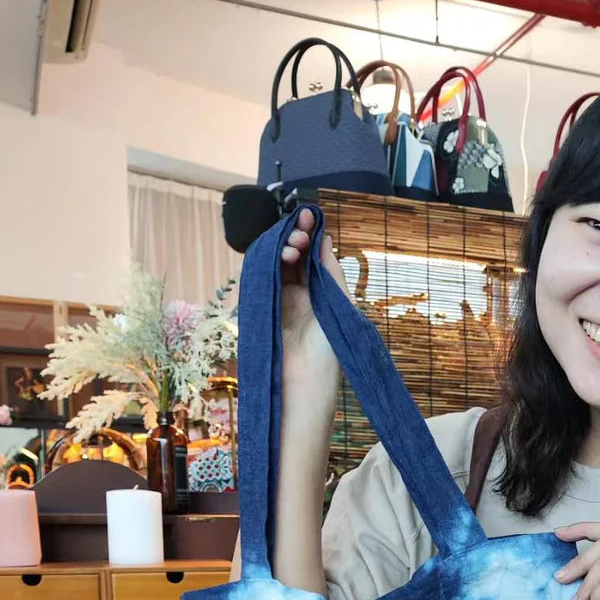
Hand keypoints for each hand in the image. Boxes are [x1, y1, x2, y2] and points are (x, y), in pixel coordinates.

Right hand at [279, 206, 348, 434]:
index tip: (311, 216)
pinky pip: (260, 276)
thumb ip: (331, 272)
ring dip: (283, 247)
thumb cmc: (329, 352)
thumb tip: (326, 239)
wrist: (307, 383)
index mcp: (317, 296)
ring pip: (274, 263)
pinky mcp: (261, 307)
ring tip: (295, 245)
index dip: (309, 235)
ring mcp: (277, 301)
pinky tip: (282, 253)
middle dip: (295, 237)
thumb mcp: (338, 305)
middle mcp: (296, 296)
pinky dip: (269, 261)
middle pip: (289, 255)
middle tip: (301, 232)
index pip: (309, 257)